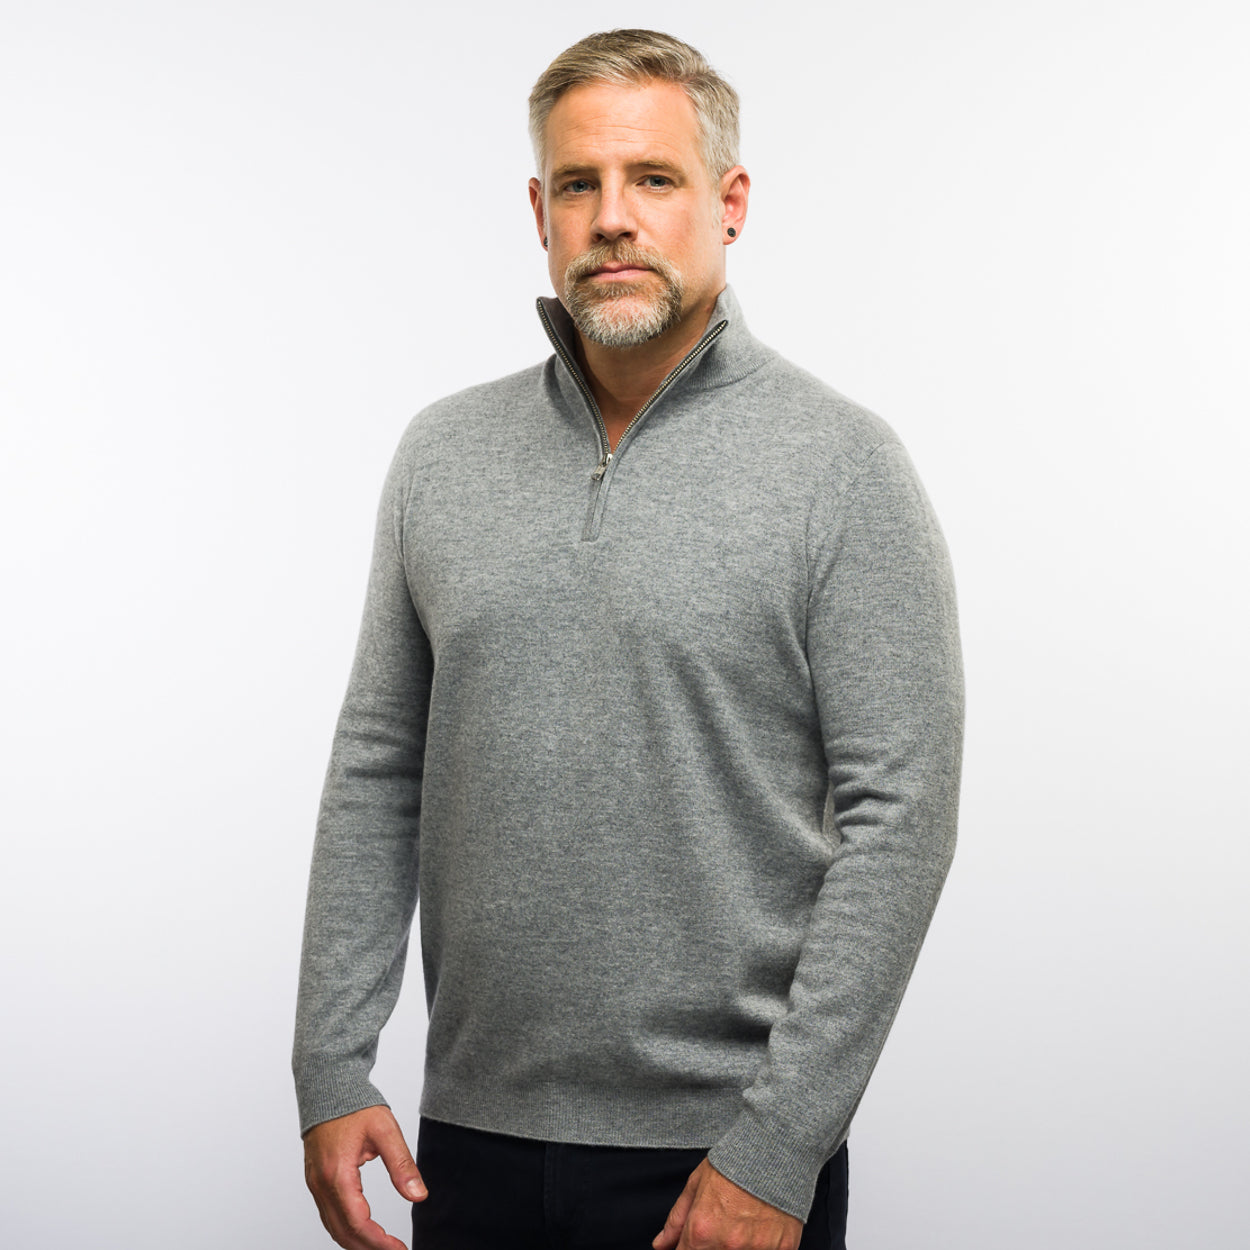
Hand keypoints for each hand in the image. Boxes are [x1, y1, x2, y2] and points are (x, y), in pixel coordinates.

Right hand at [303, 1105, 426, 1249]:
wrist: (327, 1086)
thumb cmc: (355, 1105)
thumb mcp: (386, 1130)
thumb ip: (402, 1164)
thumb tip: (419, 1196)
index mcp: (337, 1174)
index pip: (357, 1222)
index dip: (379, 1241)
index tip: (399, 1249)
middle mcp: (321, 1184)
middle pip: (342, 1232)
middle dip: (369, 1248)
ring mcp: (315, 1183)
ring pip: (332, 1227)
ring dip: (356, 1242)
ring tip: (382, 1246)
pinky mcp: (315, 1180)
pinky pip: (327, 1215)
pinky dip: (344, 1229)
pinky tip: (362, 1231)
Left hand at [653, 1158, 802, 1249]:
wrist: (773, 1149)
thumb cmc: (734, 1164)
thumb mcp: (696, 1185)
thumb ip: (676, 1220)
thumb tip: (661, 1245)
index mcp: (701, 1230)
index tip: (693, 1244)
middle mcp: (728, 1245)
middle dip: (710, 1248)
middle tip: (719, 1229)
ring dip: (736, 1248)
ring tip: (740, 1227)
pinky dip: (760, 1247)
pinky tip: (759, 1231)